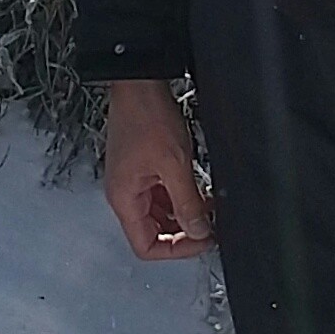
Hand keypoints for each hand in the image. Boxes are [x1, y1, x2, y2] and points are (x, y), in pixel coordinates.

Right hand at [102, 77, 214, 261]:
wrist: (139, 83)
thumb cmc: (146, 116)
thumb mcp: (175, 164)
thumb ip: (187, 202)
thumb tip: (199, 232)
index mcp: (124, 198)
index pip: (146, 246)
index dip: (176, 249)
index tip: (202, 239)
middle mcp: (125, 194)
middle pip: (154, 232)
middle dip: (183, 231)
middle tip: (210, 224)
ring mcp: (133, 181)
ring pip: (161, 214)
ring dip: (185, 214)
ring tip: (209, 207)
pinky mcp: (142, 168)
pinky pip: (162, 195)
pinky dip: (181, 197)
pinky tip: (200, 190)